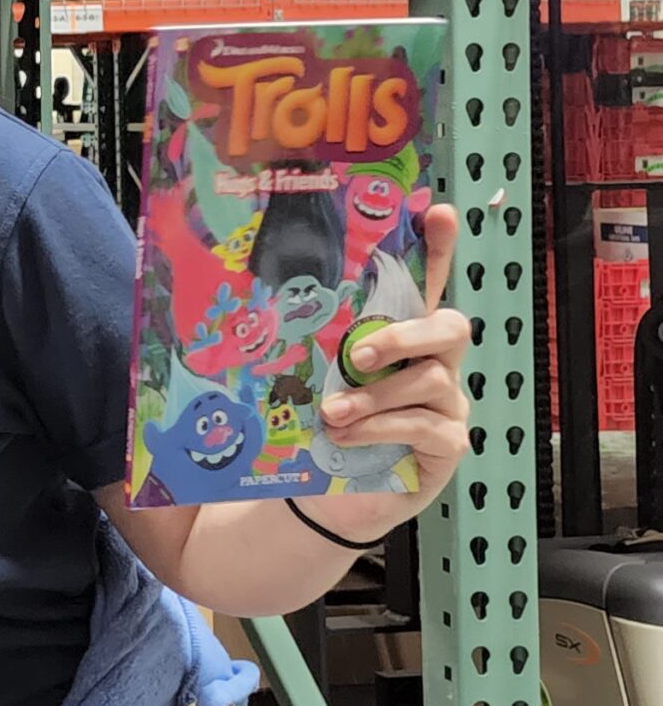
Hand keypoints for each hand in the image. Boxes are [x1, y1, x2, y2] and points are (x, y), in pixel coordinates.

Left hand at [312, 200, 473, 536]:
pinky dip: (380, 429)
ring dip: (375, 397)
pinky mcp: (447, 444)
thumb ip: (312, 344)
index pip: (428, 285)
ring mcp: (447, 403)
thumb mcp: (316, 378)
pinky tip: (345, 436)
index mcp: (403, 336)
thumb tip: (254, 305)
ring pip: (431, 381)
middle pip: (451, 327)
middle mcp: (434, 363)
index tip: (438, 213)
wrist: (329, 493)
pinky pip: (425, 427)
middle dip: (406, 334)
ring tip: (331, 413)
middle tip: (358, 355)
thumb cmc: (326, 422)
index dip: (438, 249)